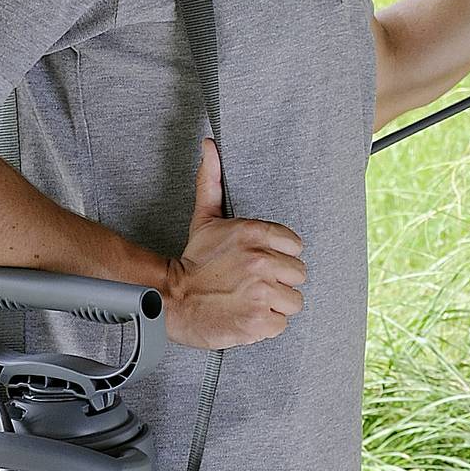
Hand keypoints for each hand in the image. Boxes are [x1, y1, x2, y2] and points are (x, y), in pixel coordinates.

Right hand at [164, 139, 304, 348]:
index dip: (279, 257)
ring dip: (274, 305)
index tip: (260, 263)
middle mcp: (262, 261)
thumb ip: (211, 181)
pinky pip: (281, 324)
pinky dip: (265, 325)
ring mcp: (262, 291)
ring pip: (293, 301)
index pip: (296, 246)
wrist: (171, 299)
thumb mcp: (205, 219)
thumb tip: (210, 145)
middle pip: (298, 275)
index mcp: (256, 233)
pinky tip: (246, 315)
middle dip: (279, 282)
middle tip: (252, 284)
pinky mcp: (259, 320)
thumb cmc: (194, 262)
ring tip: (250, 300)